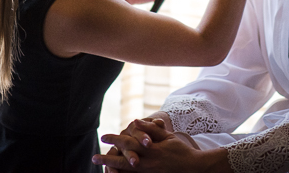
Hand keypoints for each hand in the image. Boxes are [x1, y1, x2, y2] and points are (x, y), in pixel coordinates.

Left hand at [95, 119, 215, 171]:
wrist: (194, 169)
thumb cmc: (181, 150)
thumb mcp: (167, 136)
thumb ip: (151, 129)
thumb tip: (135, 121)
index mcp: (152, 150)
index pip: (129, 143)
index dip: (115, 140)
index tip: (104, 136)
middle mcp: (149, 164)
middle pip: (123, 162)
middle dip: (107, 159)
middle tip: (94, 158)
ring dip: (113, 170)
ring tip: (102, 168)